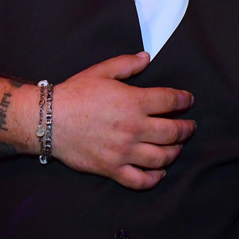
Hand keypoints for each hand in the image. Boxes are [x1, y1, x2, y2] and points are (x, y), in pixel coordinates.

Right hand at [50, 52, 196, 190]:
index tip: (188, 101)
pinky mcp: (112, 169)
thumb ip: (127, 64)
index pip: (171, 101)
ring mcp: (124, 151)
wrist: (49, 120)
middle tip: (190, 127)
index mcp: (134, 102)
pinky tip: (160, 172)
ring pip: (162, 157)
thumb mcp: (102, 71)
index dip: (184, 100)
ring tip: (176, 147)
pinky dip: (154, 178)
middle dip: (187, 129)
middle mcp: (134, 128)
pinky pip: (140, 180)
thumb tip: (147, 58)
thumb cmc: (76, 93)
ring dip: (175, 152)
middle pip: (173, 132)